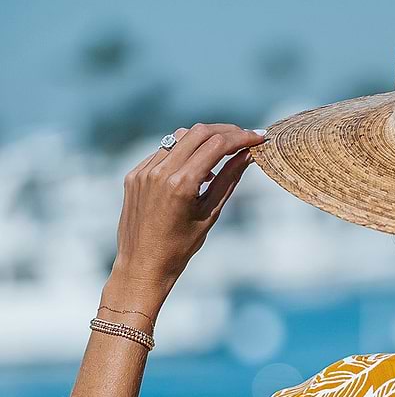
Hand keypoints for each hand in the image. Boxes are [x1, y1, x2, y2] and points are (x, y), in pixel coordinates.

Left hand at [110, 122, 266, 302]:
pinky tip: (193, 171)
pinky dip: (182, 154)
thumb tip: (246, 156)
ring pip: (179, 138)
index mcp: (181, 185)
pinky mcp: (134, 174)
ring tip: (219, 157)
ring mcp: (143, 171)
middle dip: (224, 131)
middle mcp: (160, 172)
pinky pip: (162, 152)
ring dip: (203, 141)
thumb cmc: (180, 248)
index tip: (257, 138)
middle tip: (243, 138)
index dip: (240, 138)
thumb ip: (227, 181)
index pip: (216, 145)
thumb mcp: (209, 215)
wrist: (142, 265)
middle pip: (198, 133)